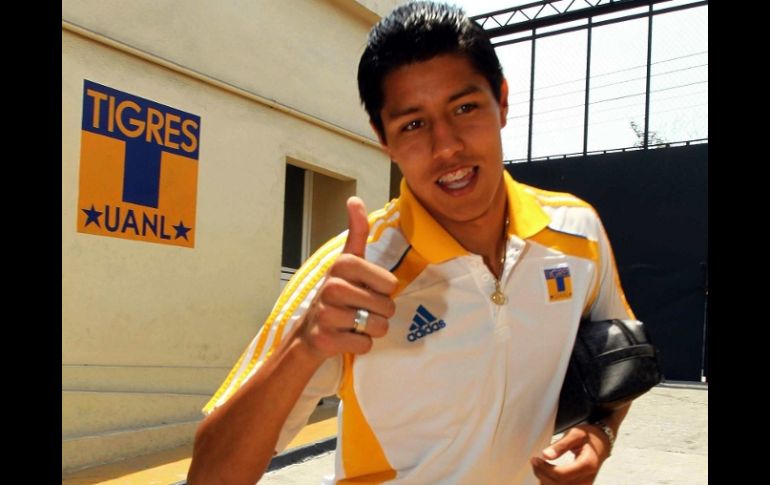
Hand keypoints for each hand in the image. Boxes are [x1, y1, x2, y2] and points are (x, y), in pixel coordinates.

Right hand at [298, 197, 397, 359]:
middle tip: (359, 309)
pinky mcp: (327, 340)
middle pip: (387, 307)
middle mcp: (333, 287)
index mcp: (342, 265)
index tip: (366, 289)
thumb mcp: (347, 261)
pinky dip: (361, 345)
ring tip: (354, 323)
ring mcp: (328, 314)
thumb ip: (357, 231)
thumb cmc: (337, 294)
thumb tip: (354, 198)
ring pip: (379, 327)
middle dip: (379, 312)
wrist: (310, 331)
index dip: (384, 290)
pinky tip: (346, 336)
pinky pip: (366, 345)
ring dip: (371, 329)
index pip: (390, 283)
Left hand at [530, 424, 611, 483]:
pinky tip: (545, 475)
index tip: (535, 459)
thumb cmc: (588, 436)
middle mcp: (588, 479)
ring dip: (546, 481)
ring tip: (539, 467)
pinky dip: (552, 483)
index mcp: (588, 464)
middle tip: (534, 462)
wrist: (602, 443)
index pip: (562, 475)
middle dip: (543, 475)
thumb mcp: (575, 434)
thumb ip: (561, 445)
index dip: (545, 469)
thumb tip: (545, 455)